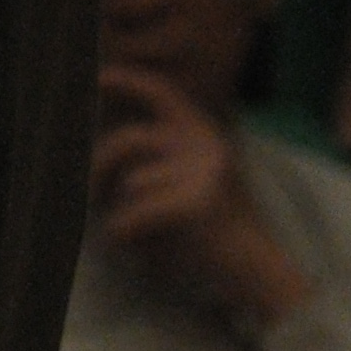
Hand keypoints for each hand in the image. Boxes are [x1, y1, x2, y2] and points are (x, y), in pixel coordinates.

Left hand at [90, 67, 311, 326]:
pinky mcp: (193, 204)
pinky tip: (129, 250)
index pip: (161, 92)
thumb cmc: (215, 235)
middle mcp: (205, 144)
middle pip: (128, 140)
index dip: (127, 80)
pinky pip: (131, 216)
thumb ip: (160, 158)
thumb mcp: (192, 182)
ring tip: (133, 236)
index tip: (97, 76)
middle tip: (90, 195)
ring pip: (129, 184)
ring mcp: (202, 172)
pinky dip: (122, 235)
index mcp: (205, 134)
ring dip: (120, 212)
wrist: (260, 275)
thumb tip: (100, 148)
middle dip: (99, 166)